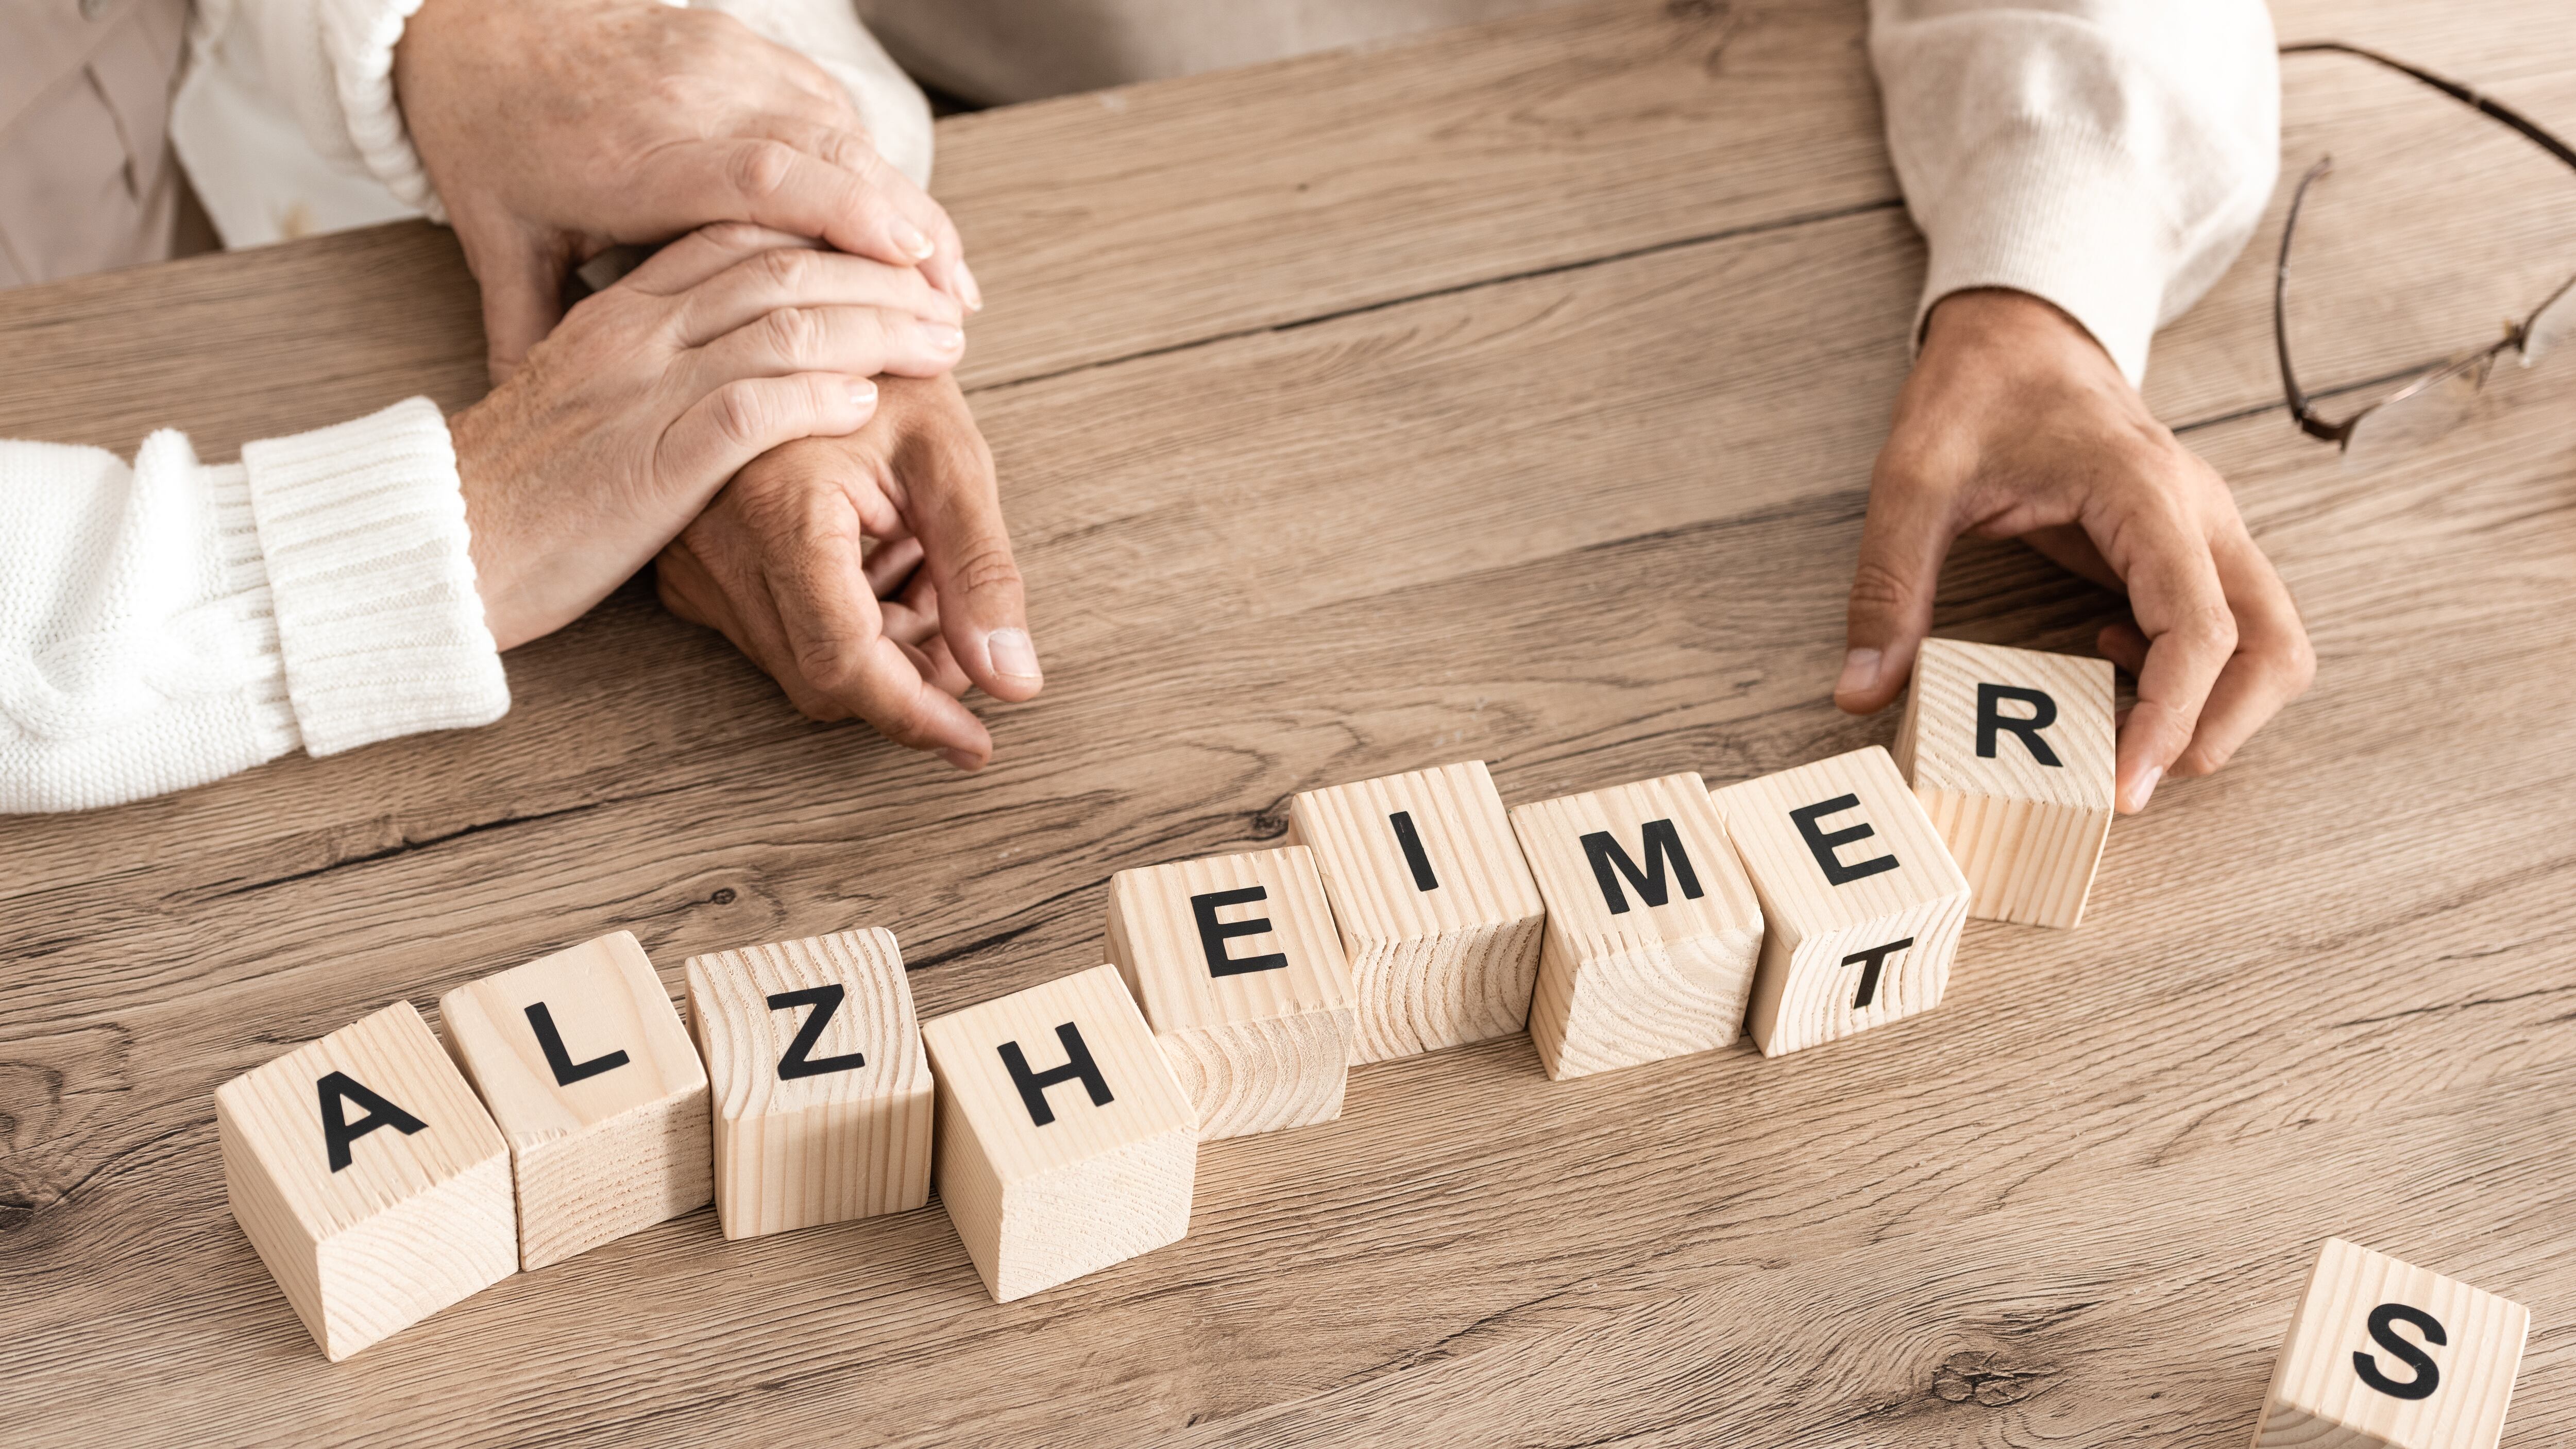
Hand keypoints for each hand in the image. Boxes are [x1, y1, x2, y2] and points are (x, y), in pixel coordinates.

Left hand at [395, 0, 975, 380]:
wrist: (477, 28)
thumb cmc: (492, 147)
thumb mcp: (500, 245)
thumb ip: (532, 335)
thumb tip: (553, 436)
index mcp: (632, 155)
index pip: (758, 175)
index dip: (844, 216)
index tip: (910, 266)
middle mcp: (687, 96)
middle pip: (827, 150)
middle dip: (907, 229)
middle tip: (956, 307)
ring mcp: (721, 60)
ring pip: (842, 128)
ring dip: (904, 205)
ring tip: (947, 282)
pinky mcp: (739, 44)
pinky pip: (827, 103)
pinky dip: (873, 168)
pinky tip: (904, 226)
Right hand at [450, 225, 967, 649]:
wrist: (439, 547)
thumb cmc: (520, 490)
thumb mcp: (587, 401)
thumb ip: (653, 367)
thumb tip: (731, 363)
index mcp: (617, 313)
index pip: (738, 237)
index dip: (828, 240)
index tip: (890, 258)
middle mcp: (634, 335)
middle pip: (780, 267)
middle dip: (875, 276)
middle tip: (942, 298)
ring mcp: (642, 394)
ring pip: (784, 326)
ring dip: (877, 331)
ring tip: (938, 345)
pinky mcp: (653, 463)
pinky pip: (755, 407)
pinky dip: (822, 398)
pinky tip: (871, 403)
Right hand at [654, 374, 1041, 768]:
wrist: (801, 313)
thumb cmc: (884, 369)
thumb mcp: (951, 458)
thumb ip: (983, 573)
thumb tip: (1014, 683)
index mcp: (776, 508)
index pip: (846, 662)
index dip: (919, 713)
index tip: (979, 742)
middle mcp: (713, 543)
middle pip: (824, 679)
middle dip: (908, 673)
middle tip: (963, 615)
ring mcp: (689, 560)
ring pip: (800, 665)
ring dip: (878, 641)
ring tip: (917, 557)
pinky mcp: (684, 568)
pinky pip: (770, 635)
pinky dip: (838, 618)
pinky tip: (872, 555)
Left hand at [1835, 288, 2314, 812]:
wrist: (2019, 332)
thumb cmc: (1975, 394)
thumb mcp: (1912, 481)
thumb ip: (1888, 586)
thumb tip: (1859, 694)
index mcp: (2147, 493)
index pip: (2199, 629)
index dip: (2171, 720)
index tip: (2122, 788)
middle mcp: (2202, 513)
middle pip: (2274, 646)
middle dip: (2221, 729)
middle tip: (2130, 781)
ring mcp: (2207, 529)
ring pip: (2271, 640)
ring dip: (2219, 706)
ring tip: (2121, 727)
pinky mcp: (2191, 546)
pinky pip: (2232, 627)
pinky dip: (2194, 673)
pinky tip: (2108, 658)